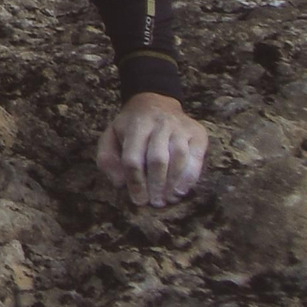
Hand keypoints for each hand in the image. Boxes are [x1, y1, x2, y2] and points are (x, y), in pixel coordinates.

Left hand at [97, 92, 207, 206]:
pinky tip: (181, 191)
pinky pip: (196, 158)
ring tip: (168, 199)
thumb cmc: (131, 128)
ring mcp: (180, 127)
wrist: (155, 102)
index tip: (138, 200)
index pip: (133, 158)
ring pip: (179, 158)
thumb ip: (108, 159)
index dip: (135, 182)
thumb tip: (119, 183)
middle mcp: (159, 123)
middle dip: (155, 185)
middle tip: (155, 203)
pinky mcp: (198, 133)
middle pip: (157, 159)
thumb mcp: (111, 136)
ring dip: (173, 183)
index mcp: (136, 125)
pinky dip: (190, 178)